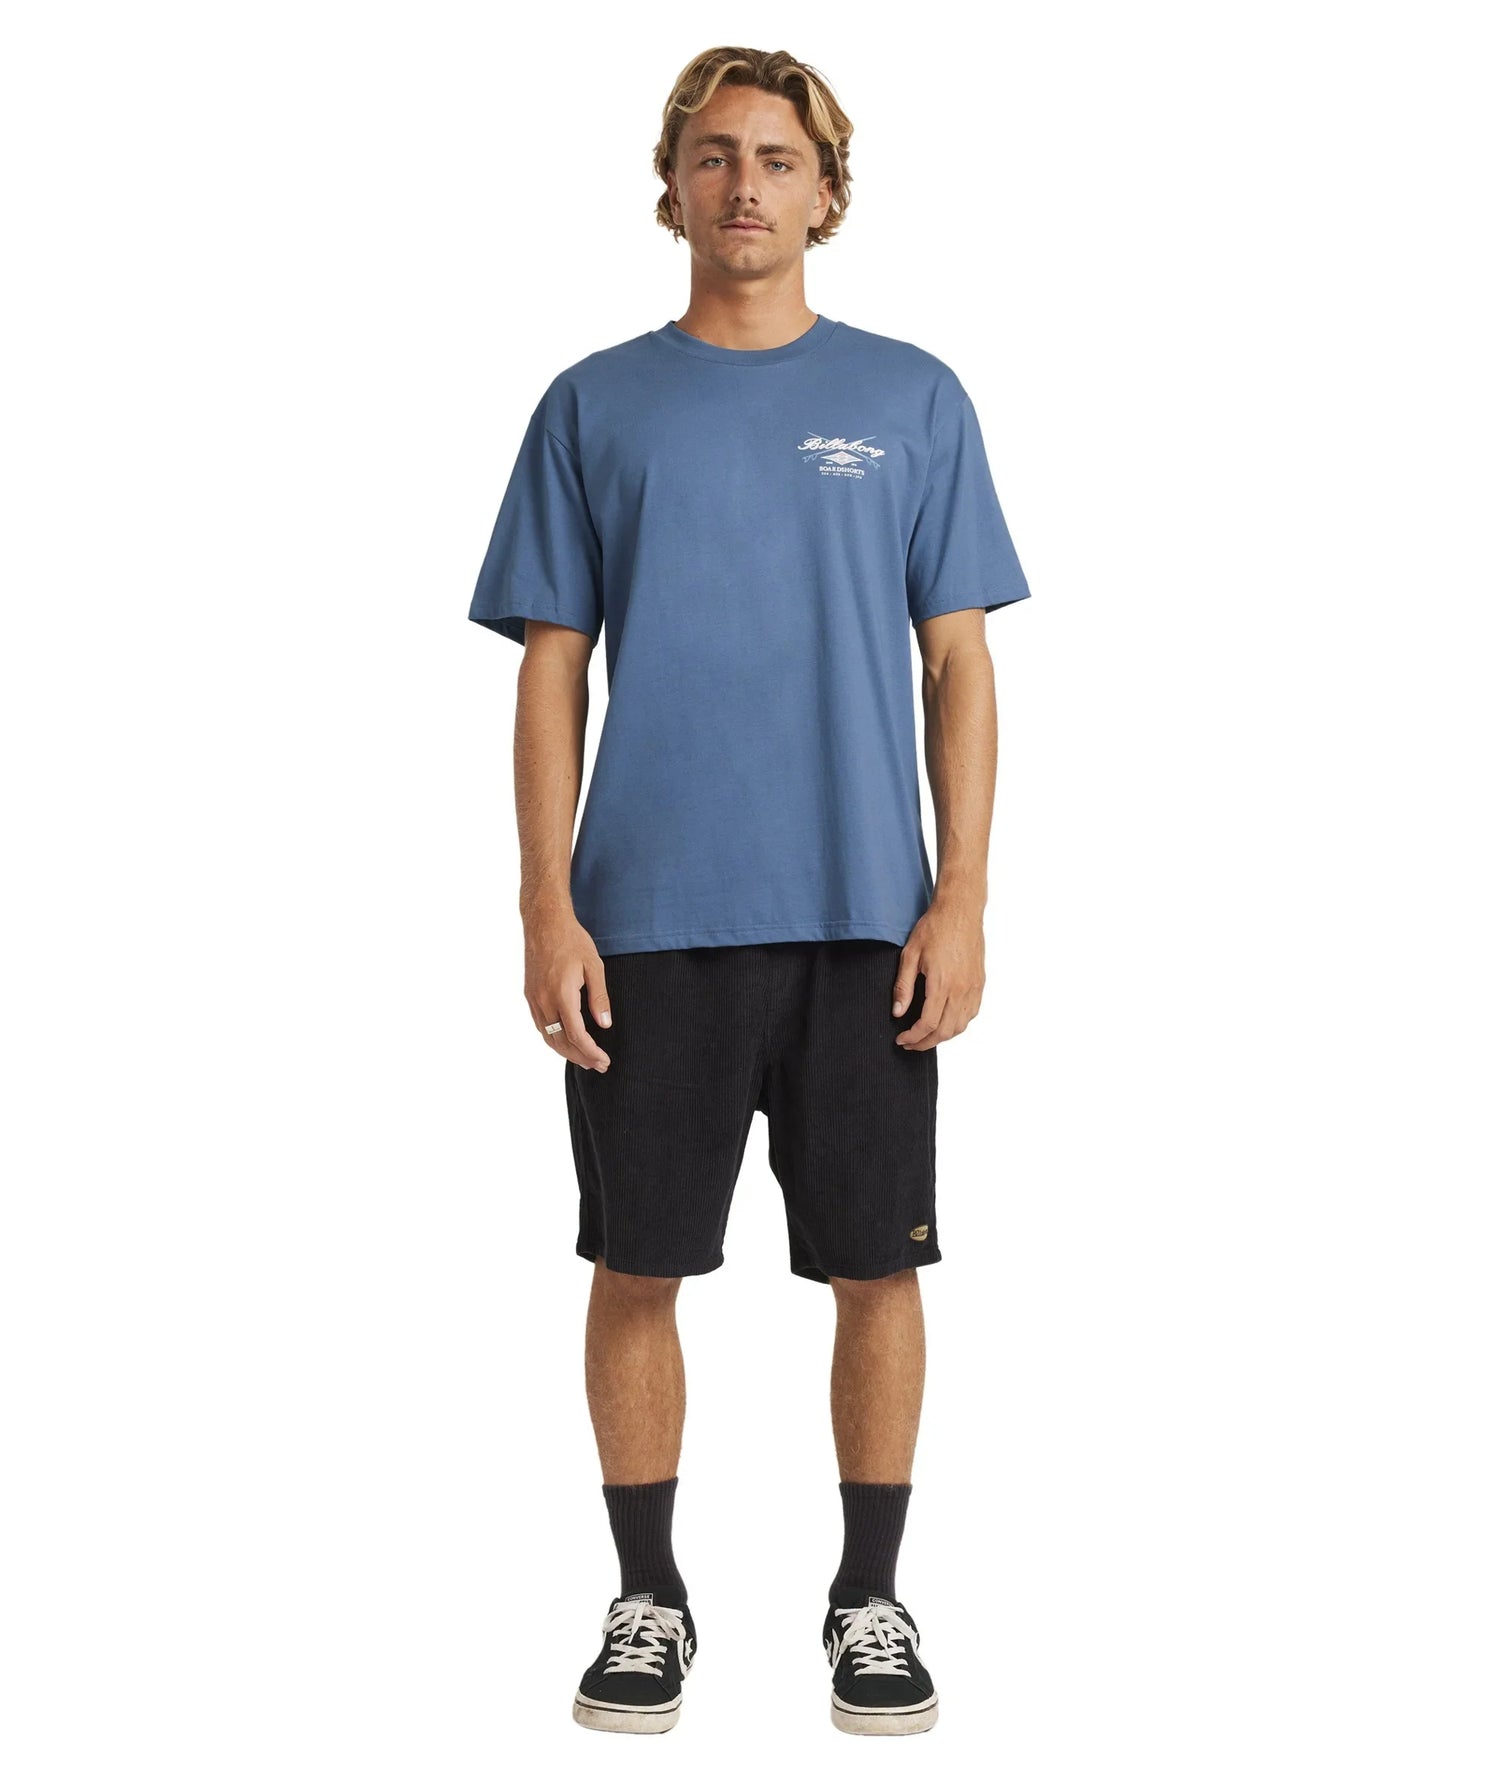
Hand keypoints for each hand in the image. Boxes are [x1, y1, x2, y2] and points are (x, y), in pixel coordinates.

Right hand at [523, 907, 612, 1070]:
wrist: (544, 923)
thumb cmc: (572, 941)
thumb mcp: (594, 966)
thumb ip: (599, 998)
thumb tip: (605, 1024)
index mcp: (562, 994)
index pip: (576, 1035)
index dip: (590, 1051)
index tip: (604, 1060)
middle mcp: (544, 1000)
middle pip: (561, 1041)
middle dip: (581, 1057)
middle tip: (599, 1066)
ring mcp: (534, 999)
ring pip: (548, 1036)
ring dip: (566, 1052)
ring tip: (584, 1060)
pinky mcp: (530, 995)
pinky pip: (540, 1026)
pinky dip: (553, 1039)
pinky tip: (565, 1042)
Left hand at [892, 901, 984, 1050]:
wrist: (961, 910)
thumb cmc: (934, 928)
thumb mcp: (910, 954)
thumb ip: (903, 986)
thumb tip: (898, 1012)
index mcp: (942, 983)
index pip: (928, 1024)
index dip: (914, 1037)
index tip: (901, 1039)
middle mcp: (961, 989)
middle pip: (945, 1031)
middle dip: (926, 1043)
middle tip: (910, 1043)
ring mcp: (973, 987)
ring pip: (961, 1025)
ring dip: (943, 1036)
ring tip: (925, 1036)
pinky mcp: (980, 983)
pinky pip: (971, 1013)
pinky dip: (958, 1024)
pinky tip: (945, 1021)